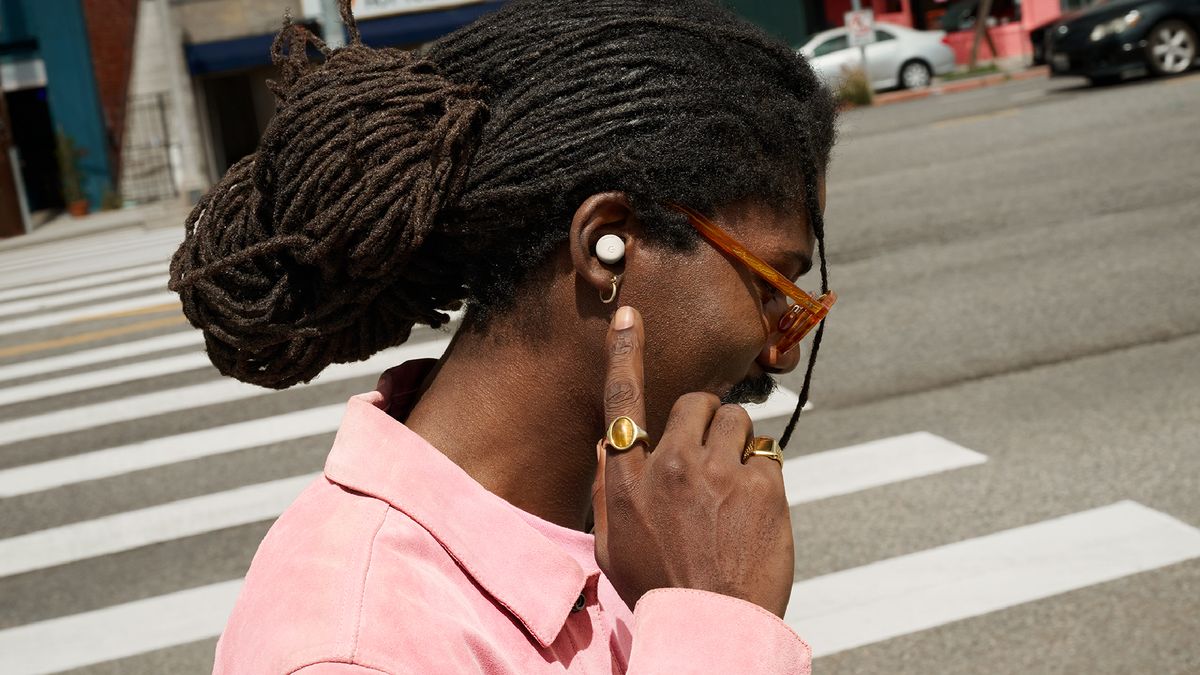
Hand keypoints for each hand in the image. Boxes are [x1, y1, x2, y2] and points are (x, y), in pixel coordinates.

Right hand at [591, 306, 794, 616]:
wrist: (712, 626)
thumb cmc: (658, 589)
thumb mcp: (612, 546)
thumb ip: (607, 490)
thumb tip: (607, 446)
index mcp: (629, 479)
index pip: (622, 402)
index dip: (624, 354)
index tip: (629, 317)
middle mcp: (670, 465)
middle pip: (695, 403)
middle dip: (706, 422)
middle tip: (711, 461)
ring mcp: (718, 473)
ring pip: (737, 420)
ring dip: (737, 445)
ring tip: (734, 490)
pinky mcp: (761, 486)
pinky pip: (766, 454)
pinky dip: (763, 476)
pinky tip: (755, 511)